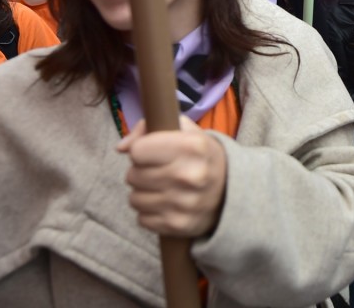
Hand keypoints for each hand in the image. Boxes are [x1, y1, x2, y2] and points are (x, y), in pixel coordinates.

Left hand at [116, 116, 227, 237]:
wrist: (232, 191)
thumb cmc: (200, 156)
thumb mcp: (184, 131)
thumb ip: (148, 128)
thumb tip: (121, 148)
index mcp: (192, 147)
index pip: (137, 151)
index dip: (142, 150)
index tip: (155, 152)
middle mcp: (189, 175)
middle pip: (133, 175)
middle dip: (142, 172)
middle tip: (160, 171)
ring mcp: (183, 203)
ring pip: (134, 199)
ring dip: (144, 193)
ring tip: (163, 188)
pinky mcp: (178, 225)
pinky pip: (141, 219)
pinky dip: (150, 212)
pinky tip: (166, 204)